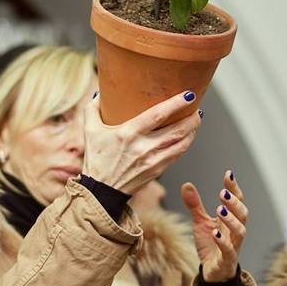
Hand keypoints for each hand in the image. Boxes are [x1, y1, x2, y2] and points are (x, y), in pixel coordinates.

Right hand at [82, 91, 201, 193]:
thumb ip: (93, 109)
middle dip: (192, 118)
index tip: (188, 95)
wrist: (101, 191)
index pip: (157, 115)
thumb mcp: (89, 131)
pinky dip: (186, 143)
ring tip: (196, 120)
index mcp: (127, 133)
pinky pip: (178, 155)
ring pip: (182, 144)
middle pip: (177, 130)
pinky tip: (187, 136)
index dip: (176, 104)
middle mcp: (143, 147)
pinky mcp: (158, 171)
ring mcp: (153, 161)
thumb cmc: (96, 159)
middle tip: (197, 108)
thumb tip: (100, 93)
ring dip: (192, 131)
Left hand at [181, 170, 246, 282]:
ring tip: (220, 209)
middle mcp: (235, 232)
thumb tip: (187, 184)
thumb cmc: (210, 245)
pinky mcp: (226, 260)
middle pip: (243, 215)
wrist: (212, 273)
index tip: (228, 174)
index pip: (237, 201)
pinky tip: (215, 233)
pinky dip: (223, 242)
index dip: (234, 188)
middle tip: (223, 193)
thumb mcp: (200, 223)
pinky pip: (229, 250)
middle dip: (235, 203)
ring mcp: (233, 246)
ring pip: (240, 231)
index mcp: (230, 220)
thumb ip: (195, 205)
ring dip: (231, 220)